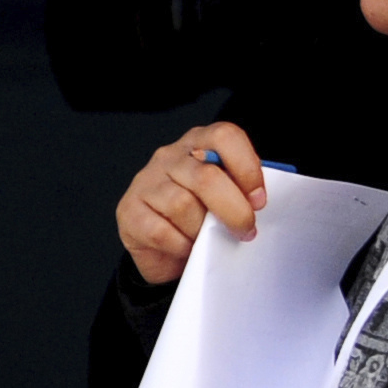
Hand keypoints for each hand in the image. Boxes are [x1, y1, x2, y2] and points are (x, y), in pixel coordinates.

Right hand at [113, 123, 268, 285]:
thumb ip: (240, 190)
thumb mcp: (224, 196)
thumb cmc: (200, 218)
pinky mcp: (129, 211)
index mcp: (198, 143)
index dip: (247, 168)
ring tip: (206, 240)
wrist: (163, 250)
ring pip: (183, 205)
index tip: (259, 200)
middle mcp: (170, 157)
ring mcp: (146, 182)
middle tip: (245, 230)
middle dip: (234, 210)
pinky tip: (185, 248)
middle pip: (207, 176)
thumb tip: (257, 203)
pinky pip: (162, 232)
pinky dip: (181, 246)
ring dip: (202, 231)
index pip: (224, 136)